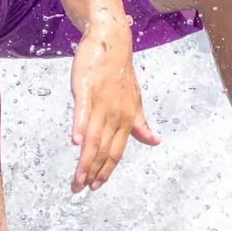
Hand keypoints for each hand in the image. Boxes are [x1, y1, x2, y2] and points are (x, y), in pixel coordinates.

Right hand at [68, 17, 159, 191]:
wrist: (111, 40)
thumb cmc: (120, 71)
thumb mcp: (134, 100)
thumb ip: (140, 123)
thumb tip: (155, 141)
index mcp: (126, 117)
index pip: (117, 151)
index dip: (107, 170)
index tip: (96, 186)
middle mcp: (115, 113)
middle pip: (104, 149)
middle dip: (92, 173)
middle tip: (79, 190)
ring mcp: (101, 101)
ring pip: (94, 137)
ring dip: (85, 160)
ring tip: (77, 179)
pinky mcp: (86, 89)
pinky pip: (84, 111)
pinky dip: (80, 127)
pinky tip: (76, 142)